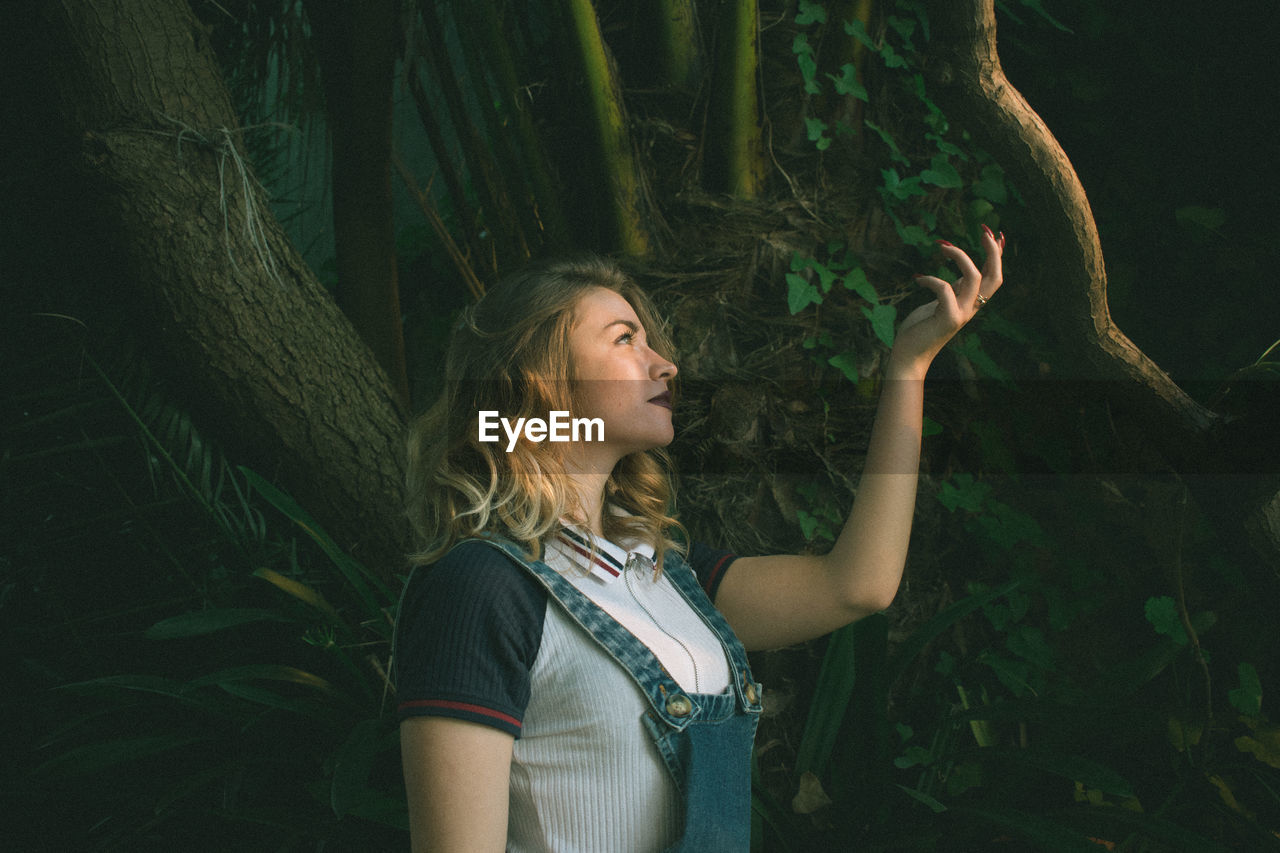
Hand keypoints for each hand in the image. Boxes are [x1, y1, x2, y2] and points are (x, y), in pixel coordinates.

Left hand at [887, 225, 1004, 378]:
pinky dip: (931, 279)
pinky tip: (917, 280)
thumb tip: (964, 270)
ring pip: (974, 278)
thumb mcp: (942, 302)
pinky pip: (944, 290)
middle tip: (982, 230)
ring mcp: (961, 314)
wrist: (910, 355)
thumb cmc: (922, 328)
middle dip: (992, 252)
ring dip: (960, 257)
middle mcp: (971, 308)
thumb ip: (955, 289)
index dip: (997, 255)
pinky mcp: (947, 319)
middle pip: (995, 277)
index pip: (993, 276)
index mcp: (971, 302)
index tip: (994, 233)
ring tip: (941, 246)